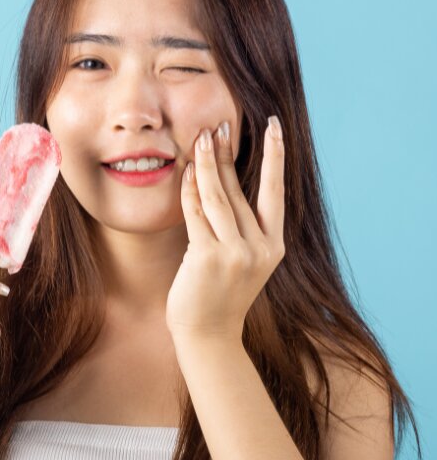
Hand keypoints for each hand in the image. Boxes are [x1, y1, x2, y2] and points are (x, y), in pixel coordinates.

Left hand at [166, 117, 285, 343]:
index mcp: (274, 246)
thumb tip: (223, 184)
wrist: (207, 336)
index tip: (274, 126)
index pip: (276, 191)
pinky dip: (189, 190)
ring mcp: (236, 253)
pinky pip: (196, 214)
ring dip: (207, 164)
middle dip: (228, 153)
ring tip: (201, 137)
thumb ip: (240, 228)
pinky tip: (184, 171)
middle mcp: (260, 248)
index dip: (275, 157)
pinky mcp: (208, 258)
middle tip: (220, 123)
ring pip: (218, 197)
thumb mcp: (241, 261)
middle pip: (241, 189)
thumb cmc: (218, 295)